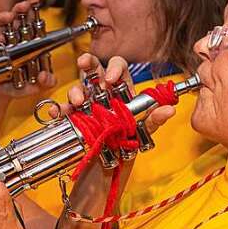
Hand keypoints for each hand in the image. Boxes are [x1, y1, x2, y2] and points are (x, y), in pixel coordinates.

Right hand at [0, 0, 56, 97]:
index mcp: (30, 44)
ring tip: (8, 17)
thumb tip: (46, 77)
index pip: (33, 22)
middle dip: (20, 8)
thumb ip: (45, 83)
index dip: (33, 8)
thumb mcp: (34, 87)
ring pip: (4, 23)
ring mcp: (3, 41)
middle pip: (18, 17)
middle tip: (23, 5)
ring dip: (6, 17)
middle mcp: (16, 39)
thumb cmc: (17, 86)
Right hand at [59, 54, 174, 136]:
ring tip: (76, 103)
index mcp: (121, 91)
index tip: (110, 79)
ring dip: (74, 92)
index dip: (113, 68)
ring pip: (78, 89)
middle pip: (94, 70)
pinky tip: (58, 113)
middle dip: (87, 63)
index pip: (118, 68)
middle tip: (84, 64)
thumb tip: (169, 110)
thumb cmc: (128, 142)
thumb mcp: (143, 131)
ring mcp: (87, 106)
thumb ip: (155, 119)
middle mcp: (102, 94)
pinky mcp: (75, 119)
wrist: (111, 165)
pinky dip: (58, 110)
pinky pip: (63, 110)